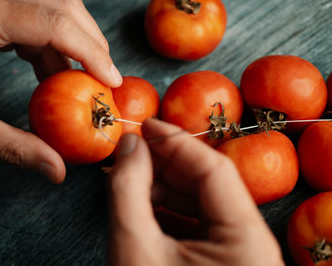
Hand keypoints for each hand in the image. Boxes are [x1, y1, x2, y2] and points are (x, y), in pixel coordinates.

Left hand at [0, 0, 121, 183]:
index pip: (56, 24)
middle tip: (105, 81)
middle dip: (93, 45)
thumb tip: (57, 169)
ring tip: (85, 82)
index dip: (91, 53)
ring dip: (80, 44)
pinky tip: (59, 74)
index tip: (110, 81)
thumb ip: (15, 147)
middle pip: (66, 9)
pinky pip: (45, 17)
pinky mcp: (1, 3)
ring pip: (60, 9)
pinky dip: (60, 45)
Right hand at [108, 118, 283, 265]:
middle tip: (130, 152)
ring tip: (127, 178)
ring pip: (200, 202)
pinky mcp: (221, 262)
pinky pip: (196, 223)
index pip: (213, 169)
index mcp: (246, 239)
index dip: (175, 141)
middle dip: (164, 163)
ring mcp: (238, 254)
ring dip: (162, 186)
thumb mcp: (134, 248)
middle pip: (207, 183)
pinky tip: (139, 203)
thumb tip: (130, 146)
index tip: (144, 126)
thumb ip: (128, 189)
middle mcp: (251, 243)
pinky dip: (166, 209)